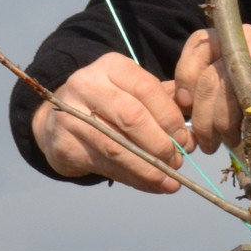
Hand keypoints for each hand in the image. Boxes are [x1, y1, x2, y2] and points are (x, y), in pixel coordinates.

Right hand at [31, 52, 194, 193]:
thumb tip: (193, 128)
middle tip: (178, 161)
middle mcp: (87, 85)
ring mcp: (70, 115)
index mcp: (112, 66)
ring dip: (148, 168)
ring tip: (170, 180)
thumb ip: (166, 102)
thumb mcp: (134, 92)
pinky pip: (105, 166)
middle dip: (160, 143)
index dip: (170, 116)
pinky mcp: (63, 144)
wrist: (57, 120)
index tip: (186, 139)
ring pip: (117, 146)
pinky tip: (152, 184)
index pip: (147, 88)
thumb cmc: (111, 104)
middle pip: (131, 117)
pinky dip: (133, 179)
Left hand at [174, 24, 250, 154]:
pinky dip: (248, 130)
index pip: (199, 44)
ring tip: (225, 143)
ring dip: (221, 127)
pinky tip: (250, 141)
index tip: (184, 105)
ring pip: (229, 93)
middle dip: (200, 116)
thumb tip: (162, 95)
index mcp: (242, 39)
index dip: (185, 75)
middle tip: (204, 141)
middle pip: (210, 76)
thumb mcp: (236, 92)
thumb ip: (203, 91)